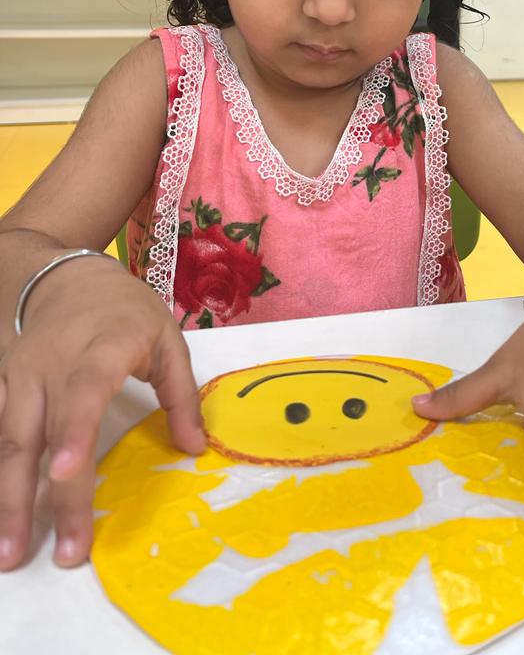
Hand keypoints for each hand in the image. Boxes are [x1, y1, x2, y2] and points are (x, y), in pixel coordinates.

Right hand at [0, 259, 205, 569]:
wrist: (65, 279)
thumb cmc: (124, 311)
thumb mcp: (166, 339)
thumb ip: (181, 394)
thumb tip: (193, 448)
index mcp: (102, 346)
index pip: (85, 389)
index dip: (74, 429)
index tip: (65, 471)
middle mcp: (52, 365)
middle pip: (40, 433)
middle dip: (42, 497)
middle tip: (63, 554)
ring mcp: (19, 378)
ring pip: (7, 444)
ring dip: (7, 501)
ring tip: (9, 556)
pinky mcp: (1, 389)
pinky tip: (1, 519)